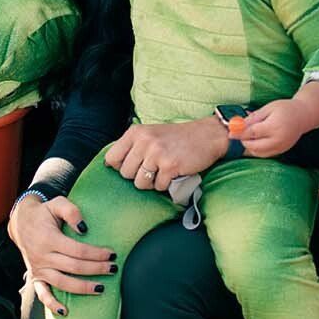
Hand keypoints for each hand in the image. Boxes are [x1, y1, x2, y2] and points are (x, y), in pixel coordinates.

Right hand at [8, 193, 114, 315]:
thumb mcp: (57, 203)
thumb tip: (84, 229)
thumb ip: (72, 212)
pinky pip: (42, 294)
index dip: (96, 254)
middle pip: (74, 267)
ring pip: (62, 283)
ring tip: (101, 288)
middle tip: (113, 269)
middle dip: (96, 269)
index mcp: (49, 238)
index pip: (77, 250)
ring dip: (83, 288)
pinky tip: (65, 311)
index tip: (112, 254)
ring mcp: (38, 268)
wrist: (21, 222)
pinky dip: (52, 304)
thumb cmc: (44, 213)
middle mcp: (42, 256)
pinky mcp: (35, 276)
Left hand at [105, 117, 228, 189]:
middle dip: (138, 176)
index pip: (112, 158)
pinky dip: (166, 185)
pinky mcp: (170, 166)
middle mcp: (144, 141)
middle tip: (152, 170)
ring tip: (162, 172)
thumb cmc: (177, 137)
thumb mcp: (150, 134)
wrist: (208, 135)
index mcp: (136, 132)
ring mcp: (157, 154)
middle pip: (125, 174)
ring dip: (152, 183)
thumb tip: (110, 165)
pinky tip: (173, 174)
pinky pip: (159, 186)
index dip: (120, 167)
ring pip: (140, 183)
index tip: (132, 167)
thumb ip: (132, 146)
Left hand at [239, 97, 312, 157]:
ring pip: (259, 153)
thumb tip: (237, 125)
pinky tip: (256, 141)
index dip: (239, 134)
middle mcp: (278, 139)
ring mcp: (281, 147)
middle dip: (244, 141)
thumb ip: (253, 118)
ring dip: (250, 146)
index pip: (252, 133)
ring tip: (249, 136)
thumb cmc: (284, 109)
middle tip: (239, 134)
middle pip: (255, 146)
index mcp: (274, 126)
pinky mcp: (282, 151)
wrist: (303, 116)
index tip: (230, 134)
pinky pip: (265, 154)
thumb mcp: (268, 108)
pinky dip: (258, 150)